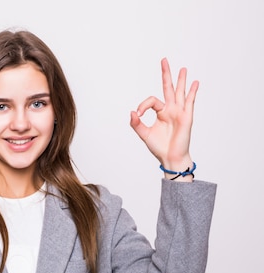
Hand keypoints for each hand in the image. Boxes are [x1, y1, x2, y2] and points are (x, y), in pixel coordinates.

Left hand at [130, 58, 198, 177]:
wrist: (170, 158)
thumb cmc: (159, 147)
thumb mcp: (144, 134)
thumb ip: (136, 124)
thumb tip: (131, 112)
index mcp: (160, 112)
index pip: (151, 100)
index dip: (143, 105)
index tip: (138, 115)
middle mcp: (170, 109)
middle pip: (168, 88)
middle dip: (166, 74)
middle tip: (163, 60)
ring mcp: (179, 112)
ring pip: (179, 92)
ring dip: (181, 80)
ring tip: (182, 68)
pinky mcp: (186, 117)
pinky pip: (190, 102)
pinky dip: (192, 92)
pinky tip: (195, 83)